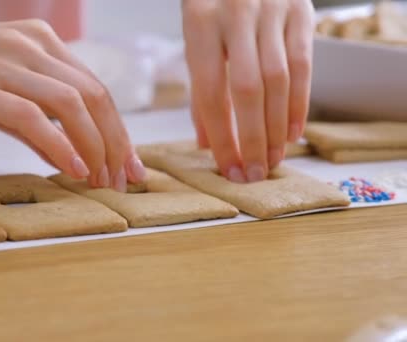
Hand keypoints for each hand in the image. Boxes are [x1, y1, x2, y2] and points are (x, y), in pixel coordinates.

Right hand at [0, 12, 144, 190]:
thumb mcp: (0, 88)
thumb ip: (37, 116)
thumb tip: (72, 155)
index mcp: (40, 42)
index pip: (95, 88)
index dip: (119, 129)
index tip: (129, 165)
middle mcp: (30, 46)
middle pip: (94, 96)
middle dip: (117, 143)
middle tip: (125, 180)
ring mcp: (4, 63)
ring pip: (71, 105)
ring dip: (95, 148)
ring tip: (101, 181)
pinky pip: (33, 118)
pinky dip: (60, 146)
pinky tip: (74, 170)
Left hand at [182, 0, 314, 181]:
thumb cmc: (213, 5)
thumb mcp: (196, 37)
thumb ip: (201, 87)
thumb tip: (206, 142)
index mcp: (200, 23)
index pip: (209, 93)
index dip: (220, 137)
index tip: (228, 168)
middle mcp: (237, 15)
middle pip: (247, 90)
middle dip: (252, 139)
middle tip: (254, 173)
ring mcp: (272, 10)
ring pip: (279, 81)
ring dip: (277, 127)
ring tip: (274, 159)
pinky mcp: (301, 11)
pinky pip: (304, 65)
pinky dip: (299, 103)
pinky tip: (293, 131)